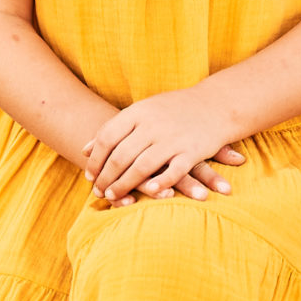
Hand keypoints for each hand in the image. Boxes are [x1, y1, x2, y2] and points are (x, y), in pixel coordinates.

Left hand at [83, 91, 246, 203]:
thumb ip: (114, 129)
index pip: (108, 137)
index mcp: (139, 112)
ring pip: (142, 166)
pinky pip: (173, 171)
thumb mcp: (143, 111)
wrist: (217, 104)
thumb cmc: (175, 109)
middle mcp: (154, 124)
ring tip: (113, 196)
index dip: (96, 159)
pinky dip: (160, 183)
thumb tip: (84, 150)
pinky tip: (149, 192)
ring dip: (125, 184)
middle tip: (98, 192)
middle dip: (106, 177)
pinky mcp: (192, 150)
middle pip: (122, 155)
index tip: (89, 176)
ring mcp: (173, 138)